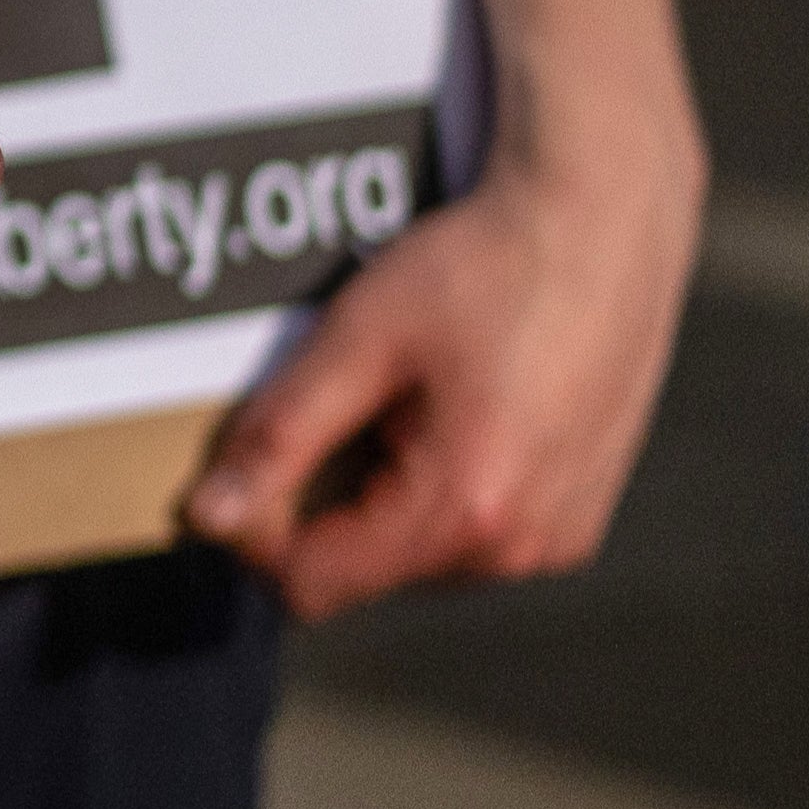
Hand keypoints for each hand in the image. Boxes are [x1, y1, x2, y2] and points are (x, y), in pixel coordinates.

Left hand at [179, 137, 698, 615]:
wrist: (602, 223)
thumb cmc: (484, 268)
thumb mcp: (360, 341)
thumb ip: (279, 437)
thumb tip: (206, 517)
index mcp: (466, 513)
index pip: (312, 585)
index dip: (254, 528)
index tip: (247, 452)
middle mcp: (524, 550)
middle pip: (362, 573)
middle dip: (323, 503)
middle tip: (339, 402)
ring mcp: (560, 540)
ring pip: (416, 558)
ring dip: (381, 495)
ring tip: (402, 398)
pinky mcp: (577, 519)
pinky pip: (473, 535)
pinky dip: (438, 489)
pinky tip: (450, 409)